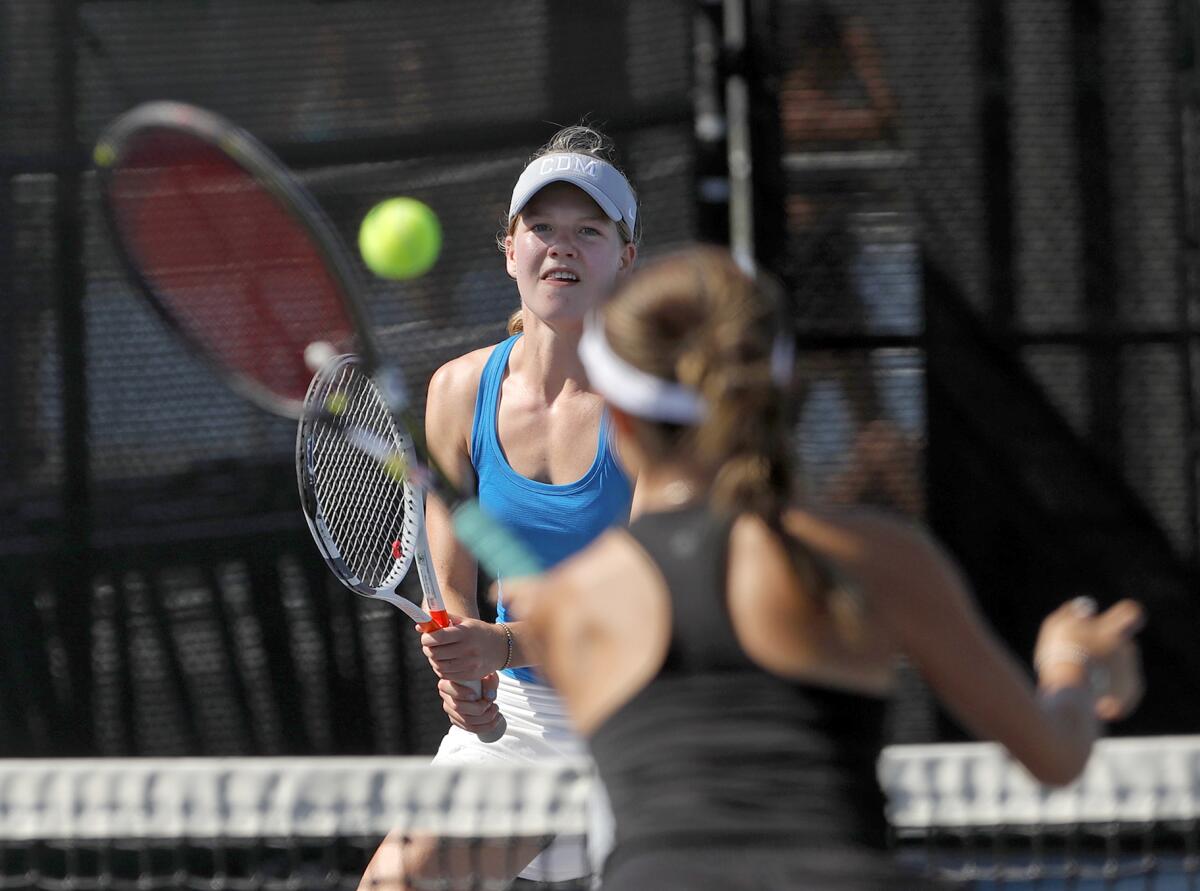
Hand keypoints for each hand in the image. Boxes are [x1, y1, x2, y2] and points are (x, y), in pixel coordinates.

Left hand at [420, 616, 506, 682]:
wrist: (501, 647)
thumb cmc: (478, 631)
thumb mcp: (464, 622)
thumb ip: (442, 621)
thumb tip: (419, 626)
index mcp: (466, 632)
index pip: (438, 637)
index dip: (427, 638)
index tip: (425, 637)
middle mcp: (468, 649)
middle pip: (436, 653)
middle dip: (428, 649)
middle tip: (429, 645)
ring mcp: (470, 664)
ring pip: (439, 666)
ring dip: (434, 660)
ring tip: (437, 654)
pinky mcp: (471, 675)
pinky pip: (447, 675)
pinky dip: (441, 669)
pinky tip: (445, 662)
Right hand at [437, 673, 501, 735]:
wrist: (484, 688)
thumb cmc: (484, 679)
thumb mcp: (489, 675)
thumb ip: (490, 682)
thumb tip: (489, 697)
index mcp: (448, 681)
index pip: (445, 687)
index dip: (460, 693)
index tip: (476, 694)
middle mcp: (446, 696)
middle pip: (458, 707)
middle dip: (479, 708)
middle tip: (492, 703)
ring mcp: (450, 710)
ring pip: (466, 720)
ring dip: (485, 718)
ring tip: (496, 710)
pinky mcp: (457, 720)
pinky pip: (470, 728)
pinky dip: (485, 726)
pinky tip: (496, 719)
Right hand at [1033, 596, 1145, 721]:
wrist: (1072, 694)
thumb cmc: (1061, 656)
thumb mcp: (1057, 627)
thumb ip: (1073, 613)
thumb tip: (1087, 605)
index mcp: (1112, 630)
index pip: (1131, 612)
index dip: (1125, 613)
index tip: (1115, 618)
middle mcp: (1127, 649)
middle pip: (1122, 643)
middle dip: (1107, 649)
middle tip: (1083, 658)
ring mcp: (1131, 671)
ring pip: (1121, 666)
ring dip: (1106, 670)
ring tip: (1082, 679)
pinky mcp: (1130, 693)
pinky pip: (1121, 687)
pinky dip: (1109, 690)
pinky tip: (1090, 694)